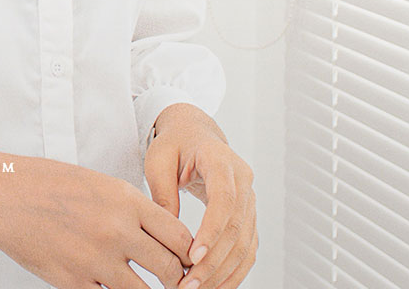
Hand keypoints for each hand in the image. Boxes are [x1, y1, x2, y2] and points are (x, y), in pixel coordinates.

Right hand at [0, 152, 196, 288]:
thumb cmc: (52, 184)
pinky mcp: (75, 283)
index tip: (189, 261)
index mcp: (126, 201)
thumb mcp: (101, 185)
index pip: (180, 236)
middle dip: (178, 282)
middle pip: (169, 270)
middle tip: (177, 284)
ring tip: (143, 288)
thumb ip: (133, 210)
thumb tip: (162, 236)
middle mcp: (116, 231)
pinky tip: (110, 286)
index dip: (189, 254)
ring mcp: (96, 260)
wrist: (7, 195)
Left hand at [144, 103, 257, 288]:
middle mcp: (243, 180)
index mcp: (221, 160)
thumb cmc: (174, 144)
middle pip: (236, 228)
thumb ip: (164, 194)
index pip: (223, 199)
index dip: (211, 231)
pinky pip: (247, 250)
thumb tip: (169, 236)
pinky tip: (215, 286)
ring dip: (223, 272)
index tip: (193, 256)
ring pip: (245, 244)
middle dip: (214, 261)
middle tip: (189, 284)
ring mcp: (249, 200)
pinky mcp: (248, 217)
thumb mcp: (159, 160)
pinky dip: (234, 272)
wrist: (193, 135)